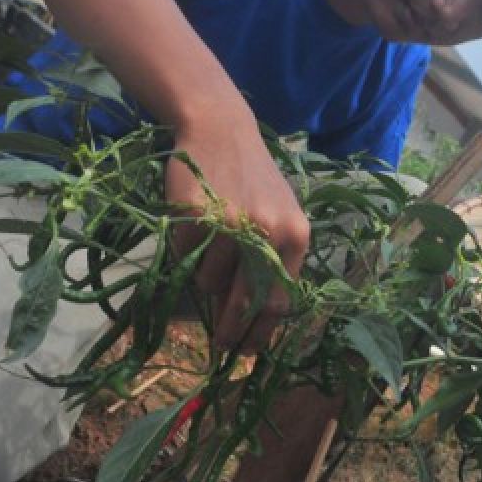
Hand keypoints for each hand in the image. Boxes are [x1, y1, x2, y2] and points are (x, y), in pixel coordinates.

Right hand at [166, 120, 308, 353]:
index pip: (278, 300)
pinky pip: (187, 259)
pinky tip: (194, 227)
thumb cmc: (252, 180)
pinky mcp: (197, 217)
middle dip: (232, 330)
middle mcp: (267, 232)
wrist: (221, 130)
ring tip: (209, 249)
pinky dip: (187, 254)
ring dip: (207, 279)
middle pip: (246, 302)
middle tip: (222, 346)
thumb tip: (256, 320)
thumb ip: (273, 261)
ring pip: (211, 283)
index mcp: (295, 235)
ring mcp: (230, 225)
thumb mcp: (279, 216)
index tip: (250, 350)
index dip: (262, 331)